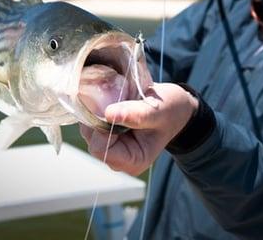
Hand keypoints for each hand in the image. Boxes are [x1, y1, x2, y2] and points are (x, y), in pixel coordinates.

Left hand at [79, 83, 198, 175]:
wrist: (174, 107)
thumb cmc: (170, 111)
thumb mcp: (158, 112)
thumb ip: (136, 115)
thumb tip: (109, 114)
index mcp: (132, 161)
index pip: (100, 148)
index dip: (103, 128)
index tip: (118, 108)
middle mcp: (118, 158)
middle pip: (91, 139)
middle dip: (100, 118)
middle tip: (119, 101)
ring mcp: (111, 146)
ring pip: (88, 129)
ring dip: (98, 111)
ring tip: (120, 101)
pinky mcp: (106, 135)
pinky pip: (91, 121)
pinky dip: (98, 109)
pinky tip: (115, 102)